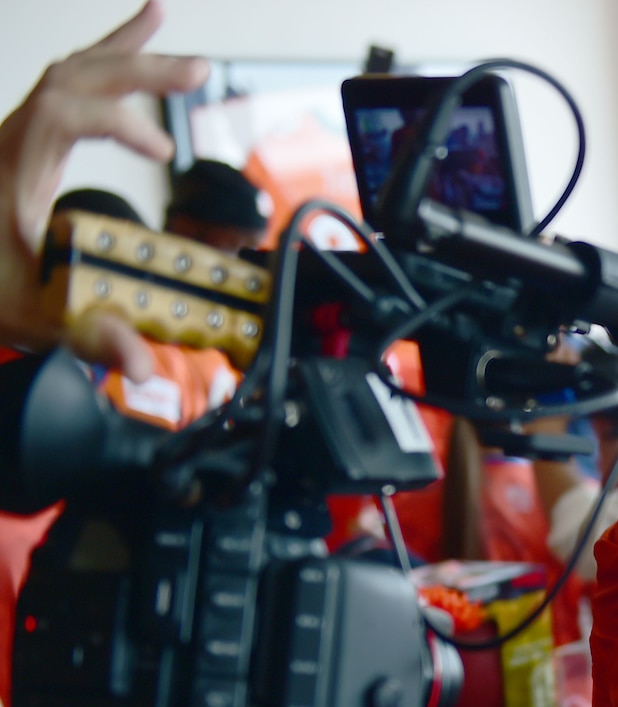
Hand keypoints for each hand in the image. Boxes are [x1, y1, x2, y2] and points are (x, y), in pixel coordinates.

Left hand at [0, 3, 207, 376]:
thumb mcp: (32, 319)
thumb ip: (89, 335)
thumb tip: (142, 358)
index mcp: (11, 171)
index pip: (60, 115)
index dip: (116, 120)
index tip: (163, 151)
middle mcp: (12, 142)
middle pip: (73, 79)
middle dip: (138, 69)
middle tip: (196, 70)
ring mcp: (19, 137)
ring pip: (70, 72)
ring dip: (125, 52)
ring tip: (168, 30)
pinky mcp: (31, 142)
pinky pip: (67, 82)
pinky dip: (107, 58)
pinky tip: (141, 34)